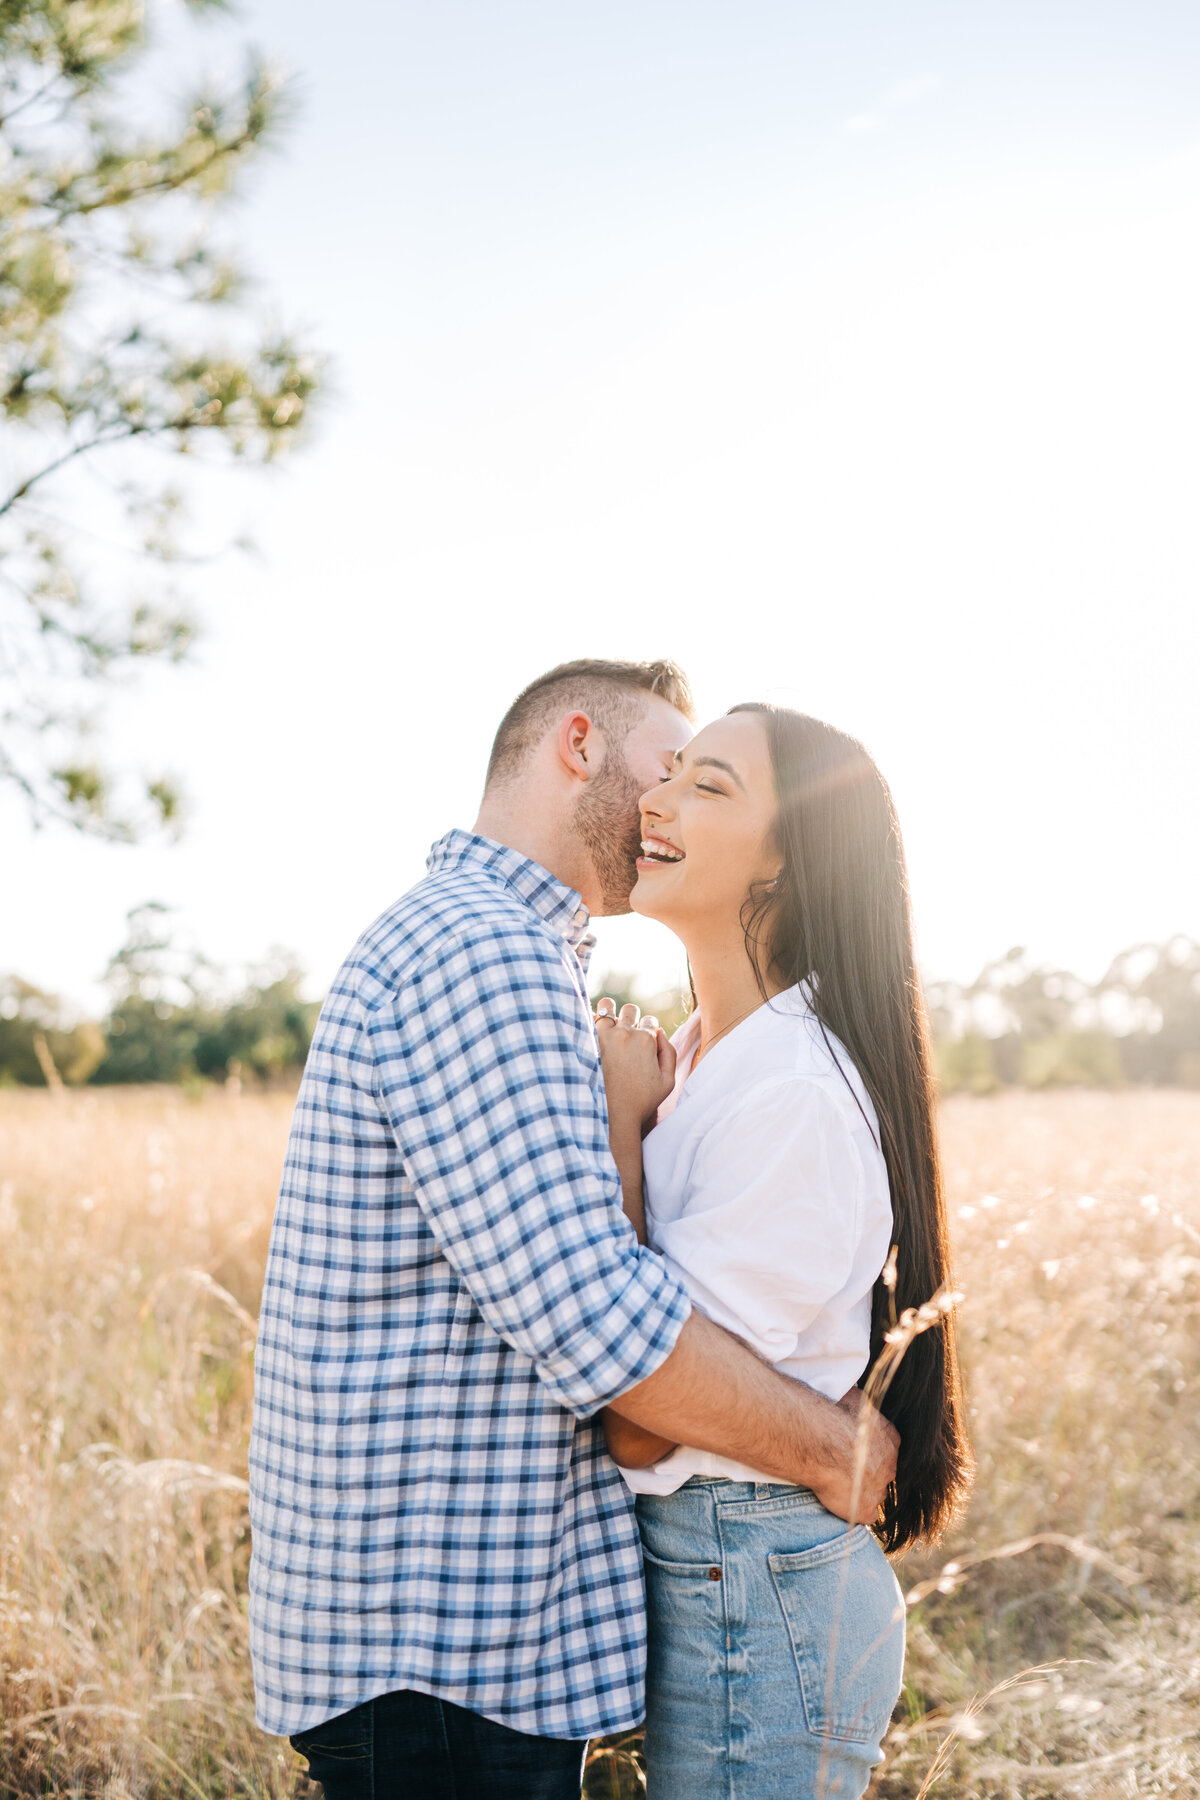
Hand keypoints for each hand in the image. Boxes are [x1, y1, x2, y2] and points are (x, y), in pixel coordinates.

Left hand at [594, 998, 675, 1131]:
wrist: (612, 1116)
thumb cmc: (641, 1102)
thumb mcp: (668, 1081)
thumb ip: (669, 1052)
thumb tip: (659, 1032)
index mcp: (647, 1040)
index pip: (650, 1021)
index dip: (648, 1031)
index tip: (642, 1043)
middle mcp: (626, 1033)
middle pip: (631, 1010)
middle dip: (631, 1019)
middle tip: (626, 1036)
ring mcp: (604, 1035)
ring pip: (608, 1007)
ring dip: (610, 1013)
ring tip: (608, 1027)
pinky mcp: (586, 1040)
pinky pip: (588, 1019)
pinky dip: (590, 1022)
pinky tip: (591, 1032)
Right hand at [809, 1387, 899, 1524]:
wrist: (817, 1440)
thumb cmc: (832, 1415)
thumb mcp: (856, 1400)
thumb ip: (865, 1411)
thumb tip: (863, 1407)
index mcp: (891, 1439)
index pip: (890, 1450)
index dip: (873, 1453)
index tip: (858, 1453)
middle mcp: (890, 1465)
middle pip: (883, 1473)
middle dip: (869, 1473)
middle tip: (846, 1469)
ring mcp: (879, 1489)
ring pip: (875, 1494)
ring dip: (861, 1492)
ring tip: (838, 1484)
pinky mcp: (865, 1509)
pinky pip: (866, 1515)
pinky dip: (854, 1511)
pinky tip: (840, 1501)